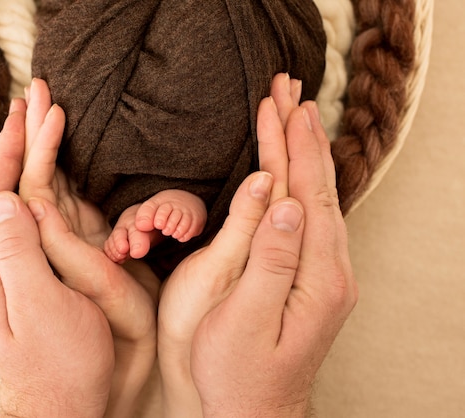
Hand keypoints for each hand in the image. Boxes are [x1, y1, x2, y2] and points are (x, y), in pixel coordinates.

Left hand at [0, 100, 113, 416]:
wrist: (60, 406)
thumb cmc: (59, 364)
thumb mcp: (39, 309)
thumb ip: (20, 252)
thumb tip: (8, 199)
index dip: (11, 148)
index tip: (30, 112)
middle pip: (1, 186)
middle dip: (19, 140)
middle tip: (36, 99)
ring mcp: (9, 265)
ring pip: (15, 197)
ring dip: (30, 156)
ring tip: (44, 122)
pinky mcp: (29, 272)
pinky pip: (29, 215)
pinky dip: (39, 183)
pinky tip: (48, 171)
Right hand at [158, 73, 357, 416]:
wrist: (254, 414)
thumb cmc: (236, 373)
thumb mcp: (244, 320)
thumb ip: (270, 259)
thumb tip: (286, 201)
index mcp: (317, 277)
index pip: (303, 193)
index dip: (287, 146)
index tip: (274, 105)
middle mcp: (333, 271)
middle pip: (317, 187)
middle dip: (302, 135)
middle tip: (288, 91)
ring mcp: (327, 275)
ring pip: (318, 198)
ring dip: (306, 153)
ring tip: (297, 115)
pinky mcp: (314, 279)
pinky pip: (314, 216)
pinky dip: (305, 181)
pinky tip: (300, 170)